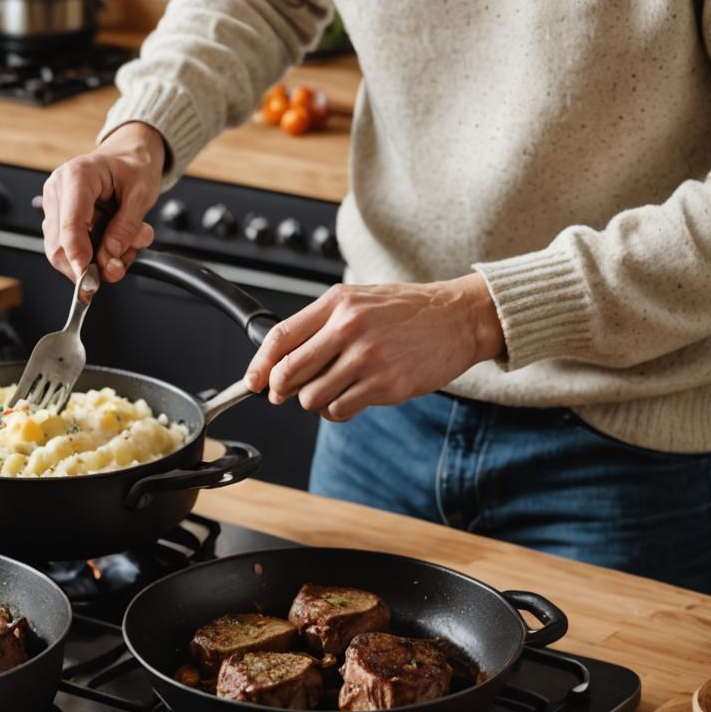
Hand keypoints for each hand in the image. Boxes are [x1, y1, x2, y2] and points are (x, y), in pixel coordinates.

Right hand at [40, 122, 164, 284]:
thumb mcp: (141, 194)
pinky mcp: (58, 217)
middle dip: (88, 265)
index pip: (71, 226)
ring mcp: (55, 204)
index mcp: (77, 176)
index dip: (80, 258)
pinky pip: (69, 247)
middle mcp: (58, 189)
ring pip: (62, 251)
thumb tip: (111, 256)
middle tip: (118, 269)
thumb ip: (126, 227)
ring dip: (94, 261)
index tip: (92, 280)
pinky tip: (113, 244)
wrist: (128, 154)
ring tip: (125, 249)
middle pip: (59, 245)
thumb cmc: (133, 166)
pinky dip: (92, 255)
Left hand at [244, 276, 505, 421]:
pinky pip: (339, 410)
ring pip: (311, 397)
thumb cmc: (407, 311)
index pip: (280, 337)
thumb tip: (281, 357)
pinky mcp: (385, 384)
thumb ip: (321, 323)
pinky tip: (348, 399)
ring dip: (313, 401)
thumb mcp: (358, 300)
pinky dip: (336, 411)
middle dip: (280, 389)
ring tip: (330, 390)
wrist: (457, 318)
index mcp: (337, 303)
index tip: (253, 381)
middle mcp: (348, 328)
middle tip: (284, 393)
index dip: (260, 365)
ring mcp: (367, 358)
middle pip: (289, 371)